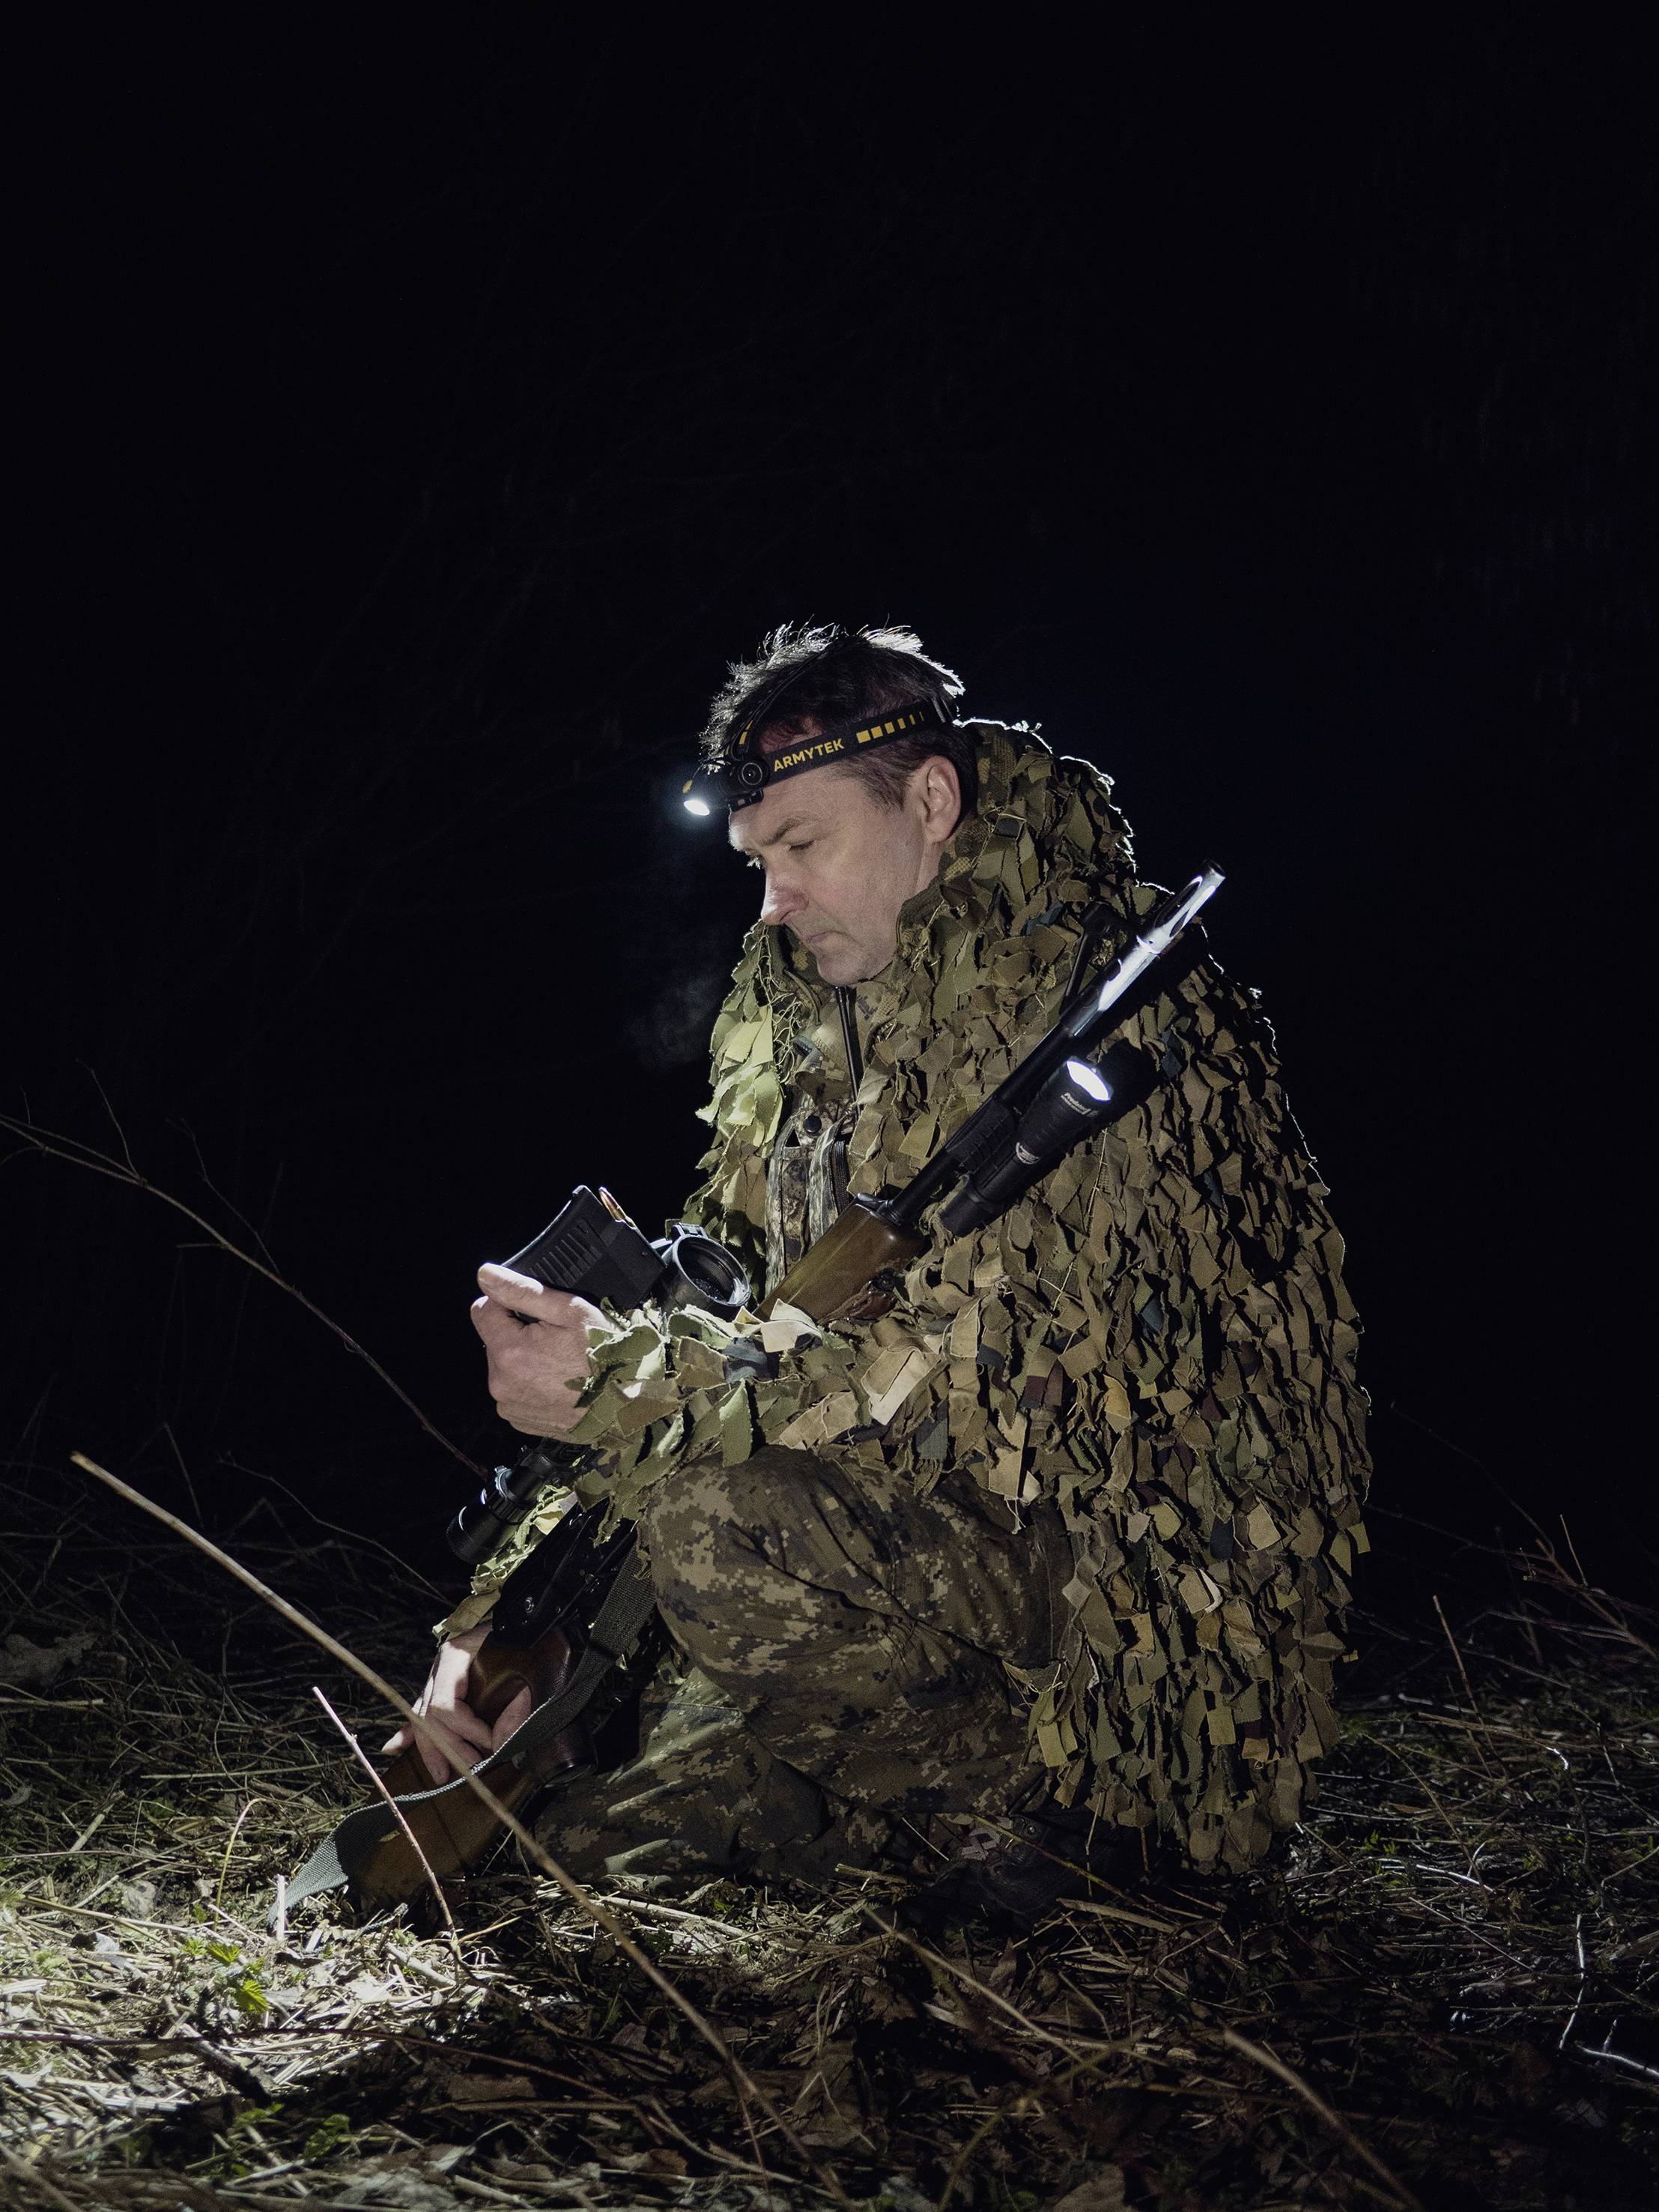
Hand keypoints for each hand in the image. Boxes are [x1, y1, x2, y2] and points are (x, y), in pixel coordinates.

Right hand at [381, 1624, 533, 1785]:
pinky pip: (420, 1710)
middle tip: (473, 1767)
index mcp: (455, 1657)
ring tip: (441, 1775)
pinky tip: (393, 1747)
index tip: (492, 1743)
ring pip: (421, 1718)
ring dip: (430, 1749)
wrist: (521, 1614)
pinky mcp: (441, 1685)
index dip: (466, 1730)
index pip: (445, 1705)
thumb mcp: (526, 1665)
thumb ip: (518, 1705)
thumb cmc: (524, 1637)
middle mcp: (440, 1668)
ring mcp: (437, 1676)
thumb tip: (503, 1743)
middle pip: (430, 1717)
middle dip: (448, 1749)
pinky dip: (408, 1732)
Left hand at [471, 1262, 603, 1435]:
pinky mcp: (519, 1419)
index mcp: (509, 1351)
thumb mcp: (570, 1312)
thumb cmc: (604, 1357)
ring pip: (504, 1366)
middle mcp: (500, 1382)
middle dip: (518, 1334)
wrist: (625, 1407)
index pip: (482, 1311)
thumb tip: (485, 1274)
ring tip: (559, 1363)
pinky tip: (556, 1382)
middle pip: (494, 1340)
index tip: (535, 1314)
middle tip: (555, 1340)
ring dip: (523, 1359)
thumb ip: (522, 1291)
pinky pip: (514, 1391)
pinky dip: (530, 1383)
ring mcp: (509, 1404)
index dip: (508, 1304)